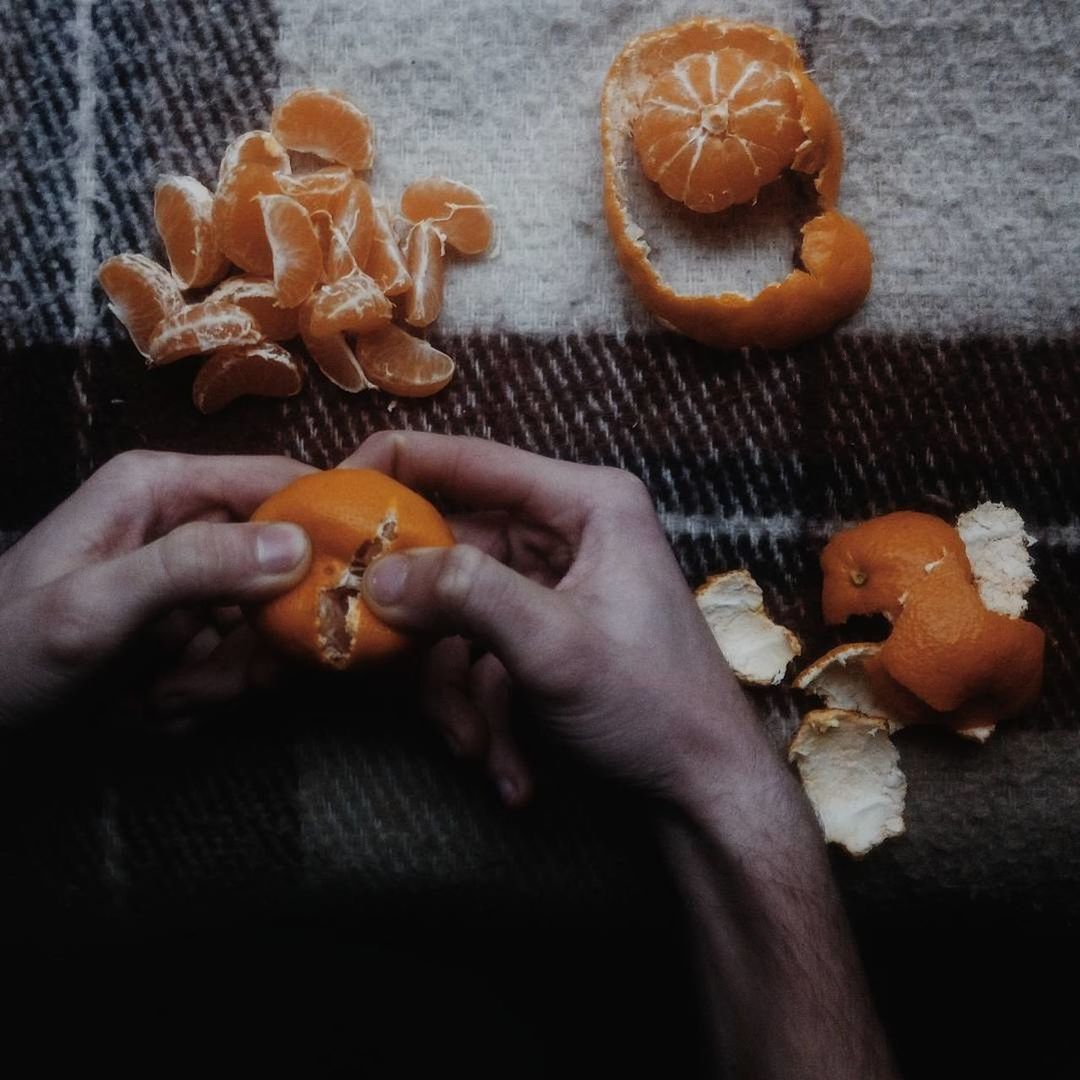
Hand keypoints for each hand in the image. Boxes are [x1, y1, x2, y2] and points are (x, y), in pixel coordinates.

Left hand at [0, 450, 313, 728]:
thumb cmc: (1, 653)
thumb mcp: (92, 608)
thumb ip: (193, 566)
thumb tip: (300, 543)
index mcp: (161, 490)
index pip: (277, 482)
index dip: (326, 523)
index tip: (362, 578)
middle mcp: (183, 529)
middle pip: (280, 572)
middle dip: (251, 638)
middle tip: (195, 680)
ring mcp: (188, 587)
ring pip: (263, 630)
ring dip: (219, 677)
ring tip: (155, 698)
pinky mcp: (186, 634)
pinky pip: (235, 665)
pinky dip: (201, 698)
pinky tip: (146, 709)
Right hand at [340, 431, 775, 810]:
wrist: (704, 790)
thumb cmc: (655, 707)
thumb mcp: (552, 645)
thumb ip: (464, 594)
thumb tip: (380, 573)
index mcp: (585, 503)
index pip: (469, 460)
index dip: (392, 470)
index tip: (327, 501)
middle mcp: (567, 534)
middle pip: (452, 549)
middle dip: (421, 622)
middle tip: (379, 654)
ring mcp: (554, 587)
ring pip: (458, 615)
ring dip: (453, 689)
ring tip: (474, 744)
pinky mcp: (544, 635)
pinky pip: (482, 656)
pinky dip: (483, 711)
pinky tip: (509, 765)